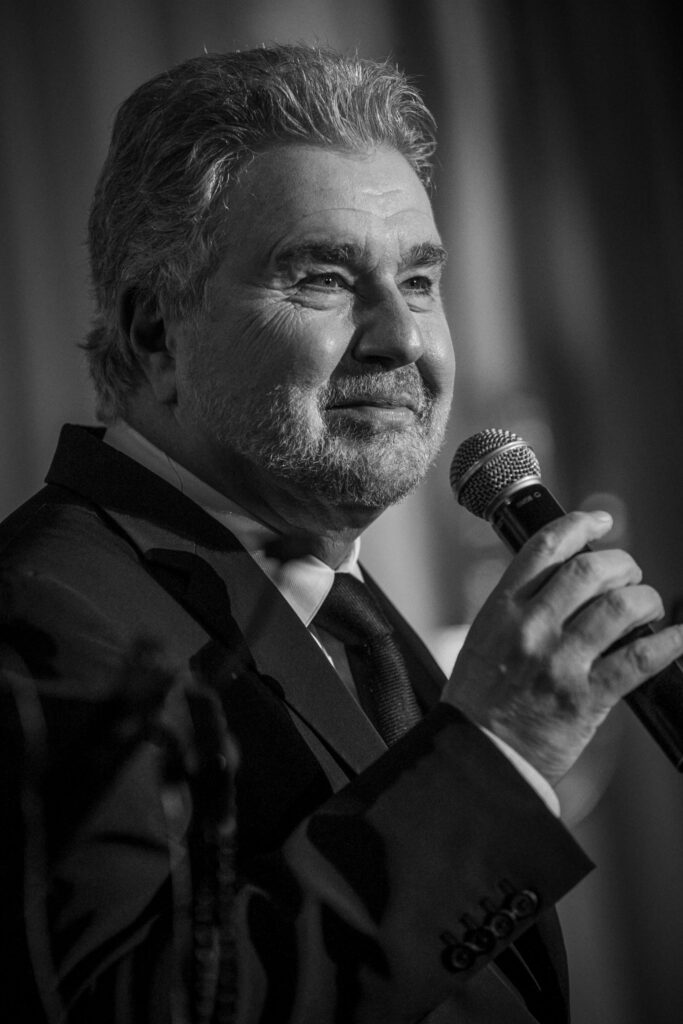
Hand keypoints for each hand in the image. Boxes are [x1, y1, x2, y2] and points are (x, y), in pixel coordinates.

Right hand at [443, 511, 682, 784]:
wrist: (479, 754)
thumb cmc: (479, 700)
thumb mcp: (484, 638)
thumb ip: (520, 608)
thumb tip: (565, 581)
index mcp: (502, 609)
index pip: (545, 548)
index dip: (580, 525)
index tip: (601, 520)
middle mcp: (531, 628)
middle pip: (590, 570)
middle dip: (622, 564)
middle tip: (630, 574)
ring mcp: (559, 662)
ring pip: (619, 607)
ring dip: (646, 599)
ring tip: (648, 606)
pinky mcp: (585, 698)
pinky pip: (638, 659)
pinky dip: (669, 643)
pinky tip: (678, 637)